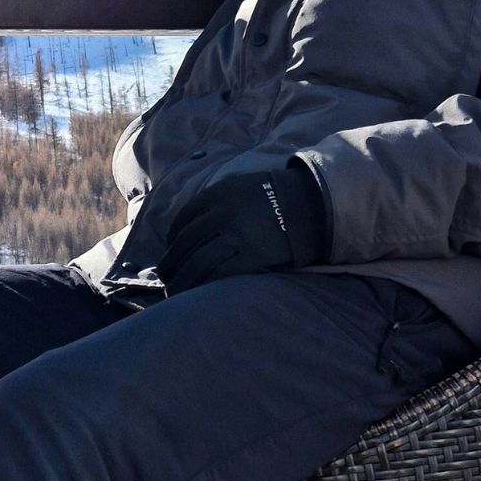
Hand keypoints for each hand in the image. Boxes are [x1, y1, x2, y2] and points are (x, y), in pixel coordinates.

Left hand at [158, 167, 327, 294]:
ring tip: (176, 293)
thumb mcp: (242, 186)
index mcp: (219, 194)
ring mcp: (237, 236)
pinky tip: (200, 294)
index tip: (171, 252)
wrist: (313, 204)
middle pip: (185, 244)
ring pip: (197, 263)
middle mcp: (223, 213)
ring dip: (182, 282)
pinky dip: (205, 287)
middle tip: (167, 278)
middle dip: (171, 265)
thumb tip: (189, 228)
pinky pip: (219, 275)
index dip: (172, 240)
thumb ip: (216, 202)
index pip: (183, 220)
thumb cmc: (275, 197)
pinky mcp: (252, 256)